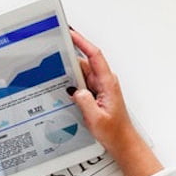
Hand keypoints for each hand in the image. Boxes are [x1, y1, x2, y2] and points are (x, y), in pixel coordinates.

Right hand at [67, 30, 161, 175]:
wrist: (122, 141)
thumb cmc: (114, 131)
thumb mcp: (96, 118)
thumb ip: (84, 102)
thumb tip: (74, 89)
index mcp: (108, 83)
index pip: (94, 56)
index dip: (82, 42)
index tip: (71, 34)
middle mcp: (104, 82)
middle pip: (83, 62)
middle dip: (69, 56)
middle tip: (53, 51)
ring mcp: (98, 87)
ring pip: (80, 73)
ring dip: (68, 72)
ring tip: (53, 72)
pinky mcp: (93, 93)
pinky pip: (79, 82)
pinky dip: (70, 82)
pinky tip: (61, 87)